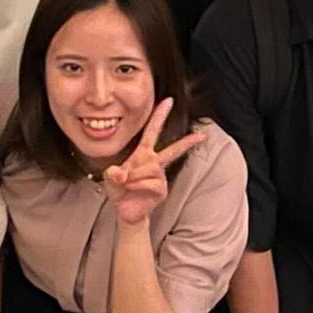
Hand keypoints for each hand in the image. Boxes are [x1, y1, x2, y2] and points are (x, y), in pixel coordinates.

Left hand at [101, 99, 204, 225]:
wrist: (125, 211)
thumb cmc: (119, 190)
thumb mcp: (110, 178)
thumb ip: (112, 173)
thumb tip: (121, 174)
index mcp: (143, 153)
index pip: (152, 131)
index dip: (159, 115)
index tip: (168, 101)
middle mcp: (154, 162)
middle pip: (173, 149)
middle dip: (188, 142)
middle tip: (203, 135)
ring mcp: (160, 177)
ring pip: (150, 168)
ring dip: (134, 176)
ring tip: (126, 184)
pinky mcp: (161, 189)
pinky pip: (150, 182)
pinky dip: (137, 185)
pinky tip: (132, 190)